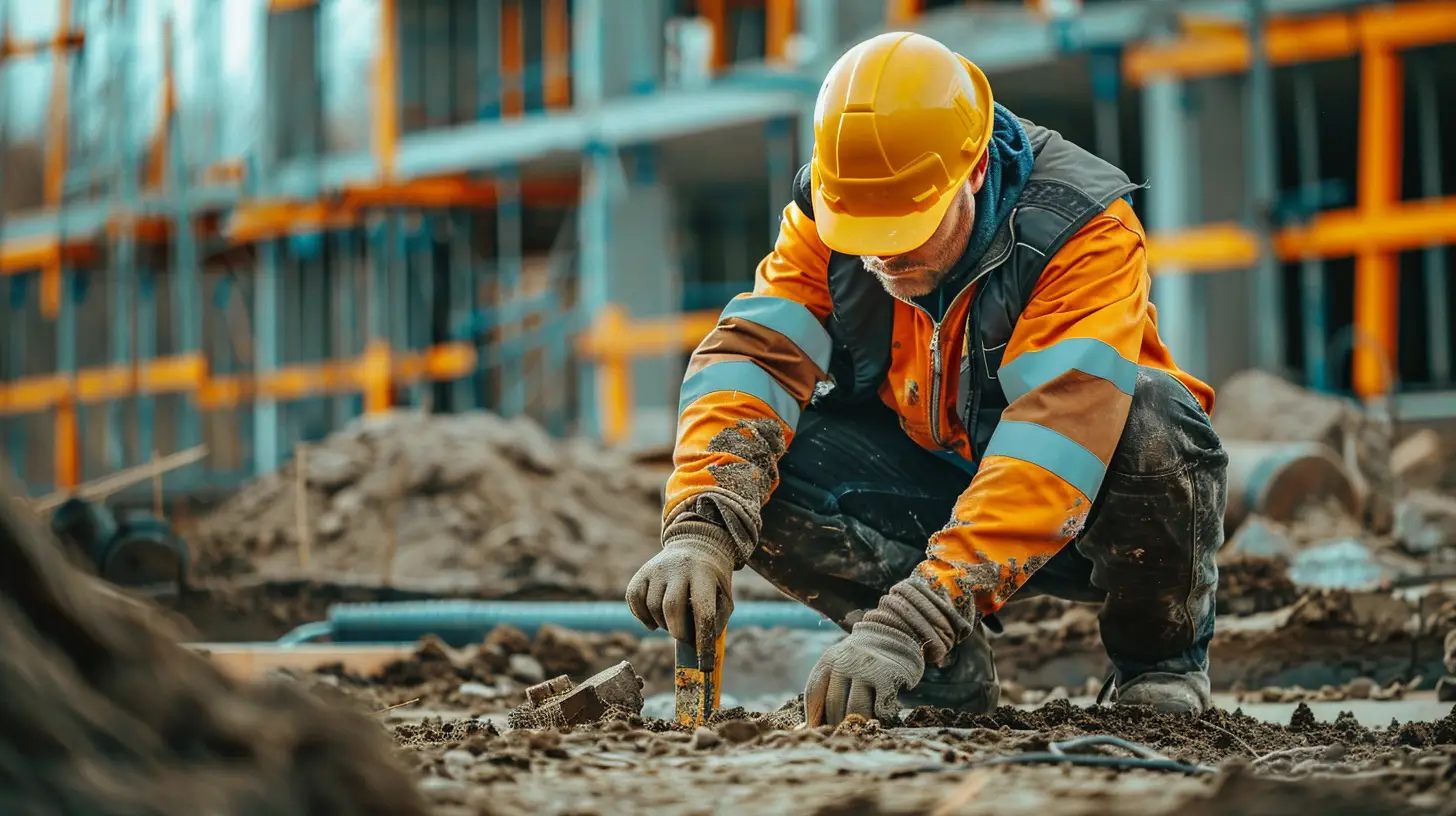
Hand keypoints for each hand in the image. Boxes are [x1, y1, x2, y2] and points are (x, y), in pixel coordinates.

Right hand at [625, 531, 734, 657]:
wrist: (696, 544)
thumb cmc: (712, 579)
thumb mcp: (724, 595)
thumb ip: (716, 620)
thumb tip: (701, 647)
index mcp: (704, 573)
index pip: (703, 610)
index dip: (703, 639)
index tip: (705, 664)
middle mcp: (679, 567)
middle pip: (671, 608)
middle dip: (677, 631)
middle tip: (683, 637)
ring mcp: (657, 568)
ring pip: (652, 607)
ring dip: (661, 624)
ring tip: (672, 621)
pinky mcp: (642, 572)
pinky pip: (634, 600)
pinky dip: (642, 617)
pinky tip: (654, 620)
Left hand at [805, 578, 973, 725]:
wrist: (900, 628)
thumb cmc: (866, 657)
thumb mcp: (841, 667)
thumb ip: (824, 694)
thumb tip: (800, 731)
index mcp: (829, 659)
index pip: (814, 695)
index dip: (815, 718)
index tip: (820, 734)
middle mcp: (844, 662)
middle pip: (834, 706)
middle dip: (838, 725)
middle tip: (846, 736)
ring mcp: (866, 667)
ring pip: (855, 709)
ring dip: (858, 724)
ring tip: (864, 729)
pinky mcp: (887, 674)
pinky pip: (880, 707)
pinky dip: (881, 716)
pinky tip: (884, 713)